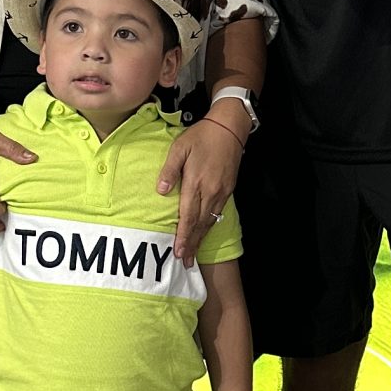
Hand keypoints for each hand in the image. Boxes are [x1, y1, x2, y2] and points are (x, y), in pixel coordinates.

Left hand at [159, 113, 244, 264]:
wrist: (229, 129)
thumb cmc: (201, 136)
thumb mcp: (179, 147)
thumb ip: (169, 170)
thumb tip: (161, 191)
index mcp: (197, 182)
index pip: (188, 216)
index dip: (183, 236)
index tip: (178, 251)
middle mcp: (211, 191)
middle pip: (199, 224)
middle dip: (192, 244)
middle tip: (185, 262)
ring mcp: (222, 192)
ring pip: (209, 221)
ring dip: (200, 239)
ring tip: (193, 254)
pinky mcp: (228, 190)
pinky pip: (217, 213)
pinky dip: (209, 226)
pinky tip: (204, 233)